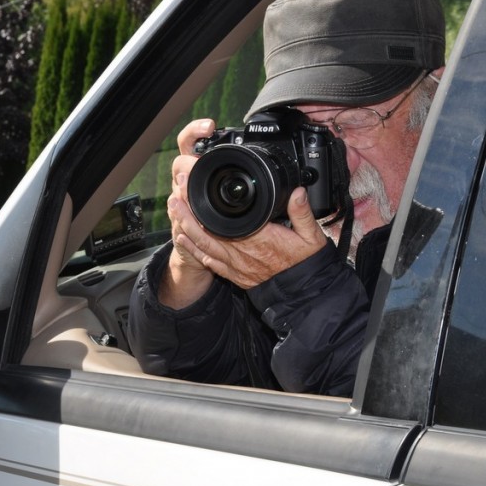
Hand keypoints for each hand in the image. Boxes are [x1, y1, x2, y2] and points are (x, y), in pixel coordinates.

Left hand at [159, 118, 330, 305]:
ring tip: (173, 210)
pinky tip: (182, 239)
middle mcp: (243, 253)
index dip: (207, 205)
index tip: (195, 190)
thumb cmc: (306, 264)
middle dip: (189, 214)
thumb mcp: (311, 237)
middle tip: (174, 196)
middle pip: (208, 232)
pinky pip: (209, 261)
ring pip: (204, 246)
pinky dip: (194, 250)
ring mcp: (236, 265)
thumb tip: (297, 191)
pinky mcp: (234, 275)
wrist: (303, 295)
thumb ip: (303, 213)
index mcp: (259, 239)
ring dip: (186, 228)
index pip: (226, 220)